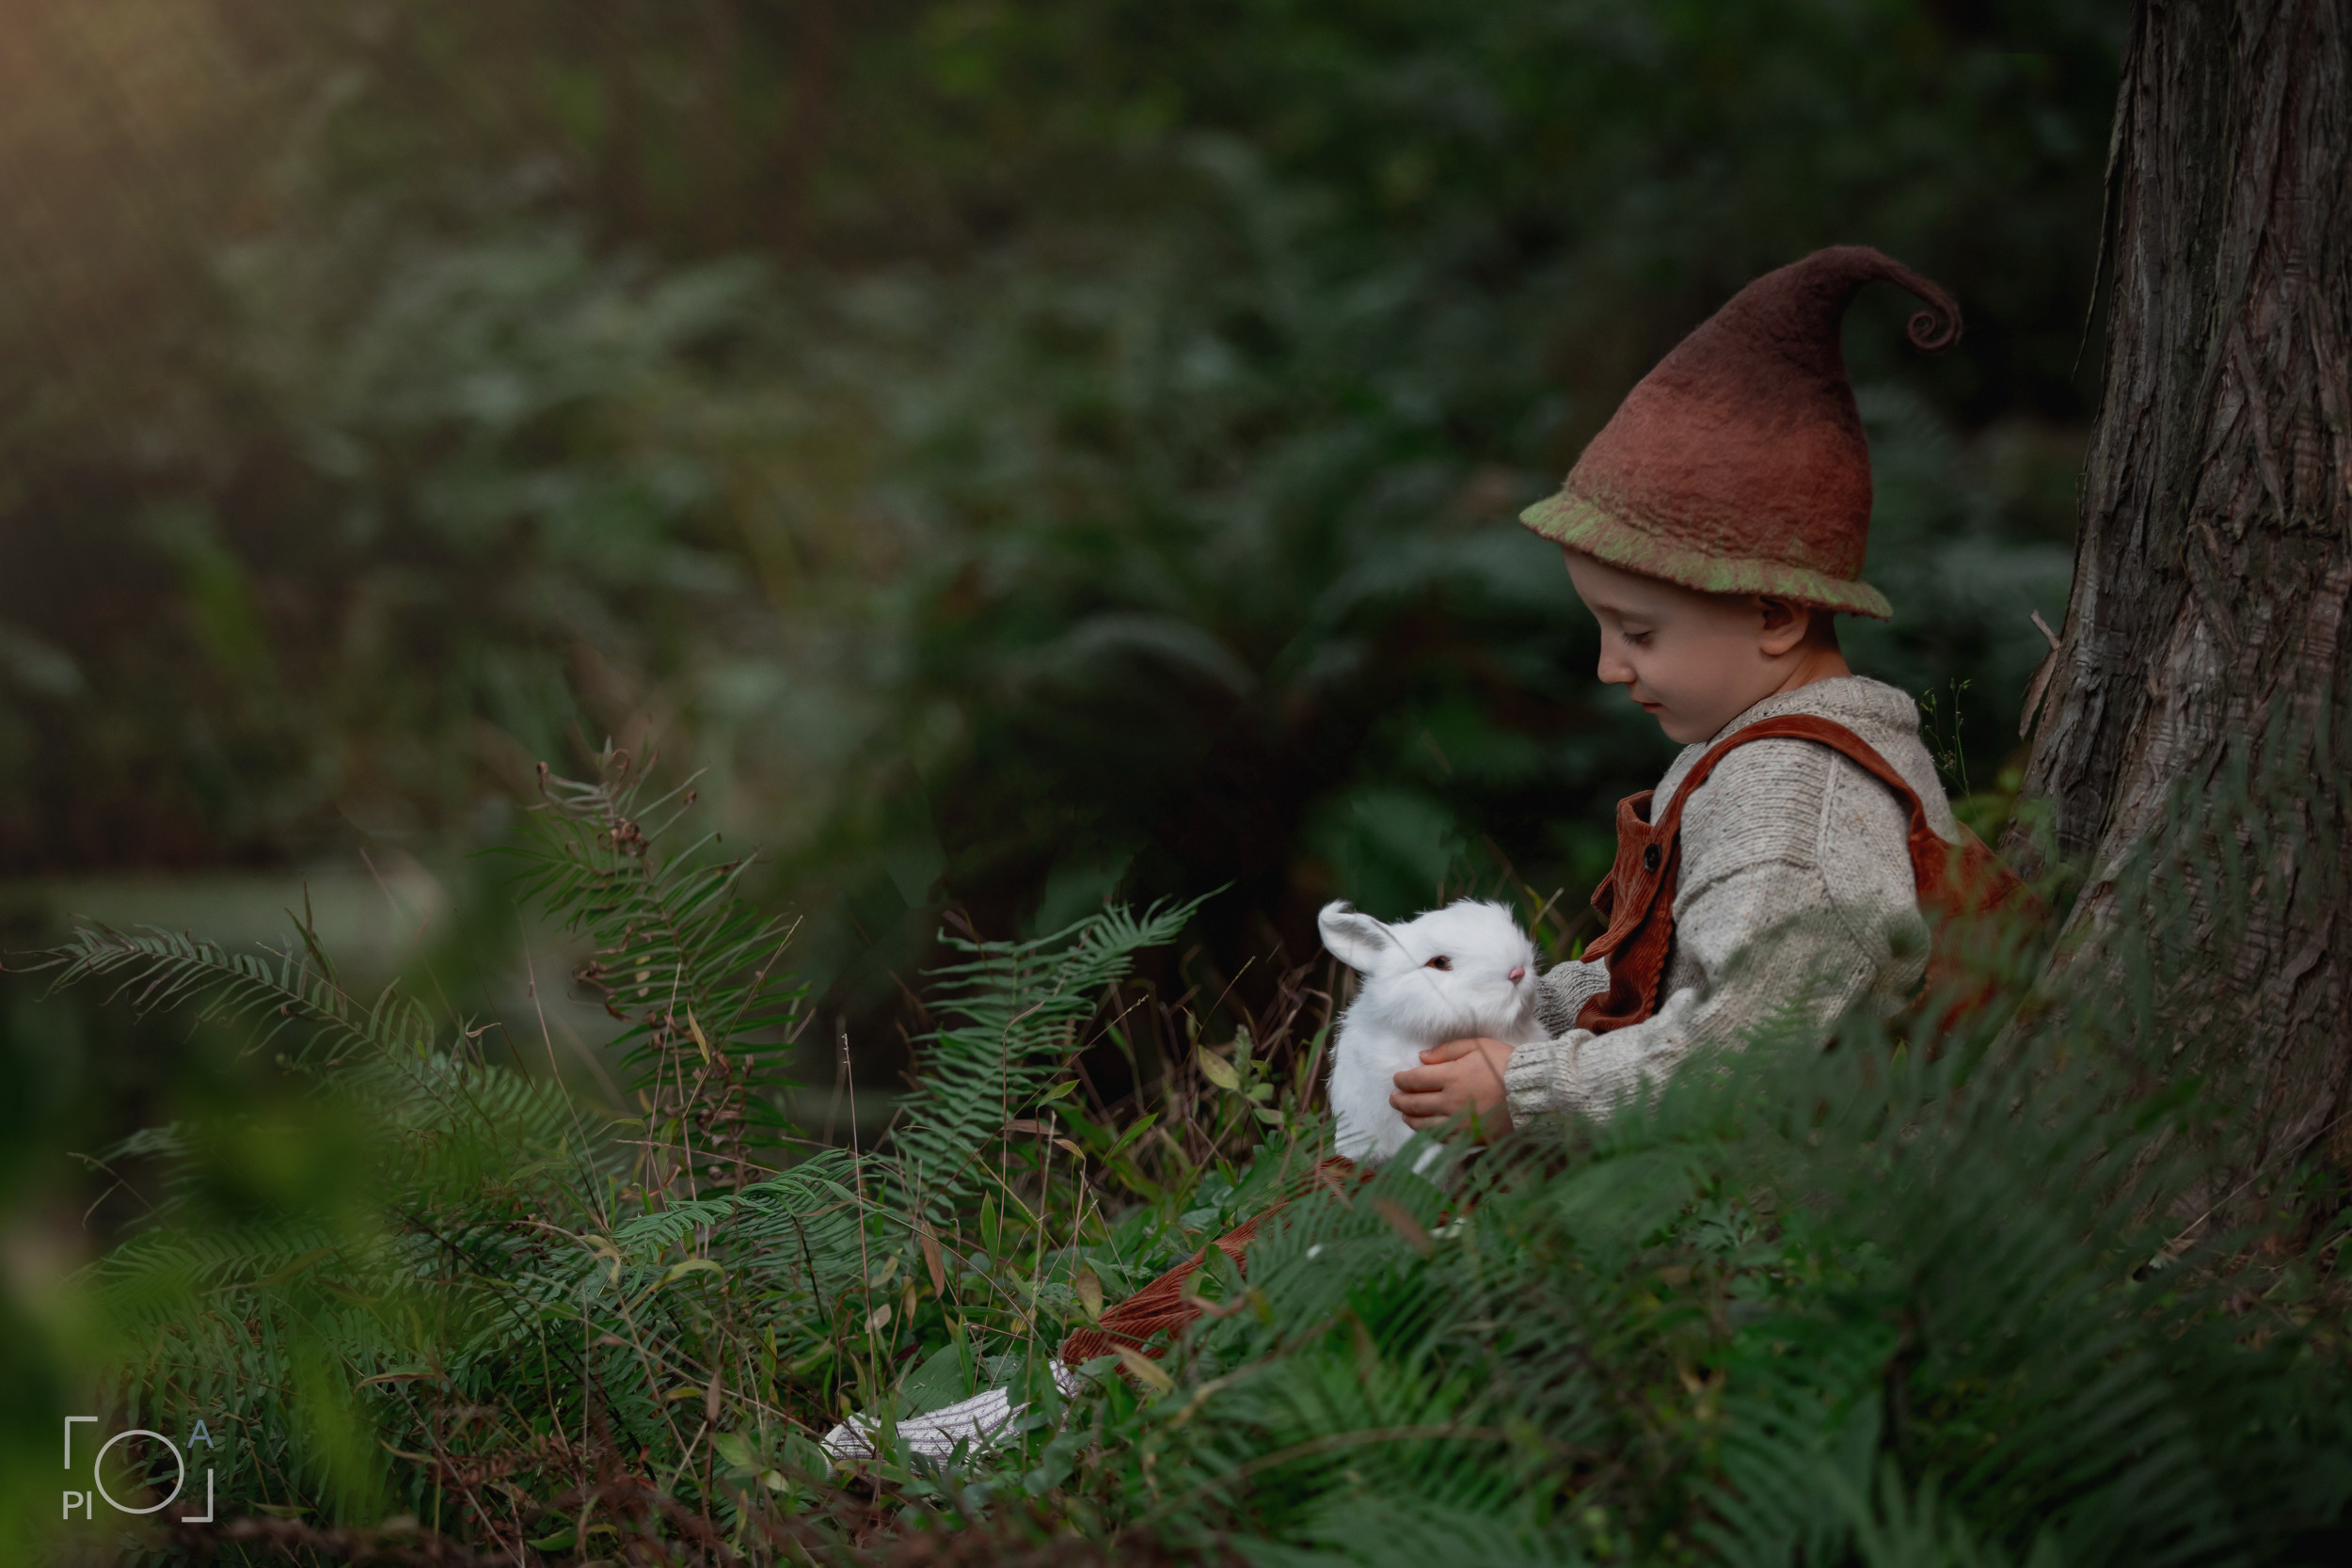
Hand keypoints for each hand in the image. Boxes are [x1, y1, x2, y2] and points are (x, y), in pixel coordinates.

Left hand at [1389, 1036, 1515, 1138]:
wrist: (1533, 1091)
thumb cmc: (1506, 1064)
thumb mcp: (1478, 1046)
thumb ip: (1448, 1051)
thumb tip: (1422, 1058)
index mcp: (1452, 1077)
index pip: (1415, 1080)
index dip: (1402, 1080)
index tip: (1397, 1079)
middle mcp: (1451, 1102)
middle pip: (1415, 1104)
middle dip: (1400, 1100)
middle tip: (1394, 1098)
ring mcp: (1460, 1123)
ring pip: (1424, 1125)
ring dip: (1410, 1119)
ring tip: (1404, 1114)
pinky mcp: (1470, 1137)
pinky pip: (1443, 1138)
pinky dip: (1429, 1134)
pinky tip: (1425, 1130)